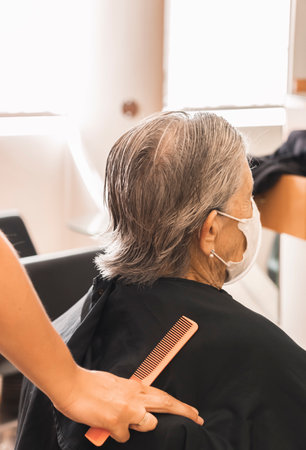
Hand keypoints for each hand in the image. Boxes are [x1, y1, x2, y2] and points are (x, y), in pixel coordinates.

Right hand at [52, 366, 203, 442]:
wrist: (71, 384)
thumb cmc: (89, 384)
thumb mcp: (114, 385)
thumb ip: (127, 395)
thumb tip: (134, 406)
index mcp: (134, 386)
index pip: (162, 395)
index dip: (179, 404)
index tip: (192, 411)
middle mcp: (135, 396)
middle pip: (166, 403)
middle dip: (185, 411)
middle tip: (198, 417)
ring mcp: (128, 410)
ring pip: (149, 424)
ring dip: (140, 426)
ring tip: (123, 420)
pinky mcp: (117, 422)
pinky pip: (125, 436)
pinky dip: (117, 434)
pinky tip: (107, 425)